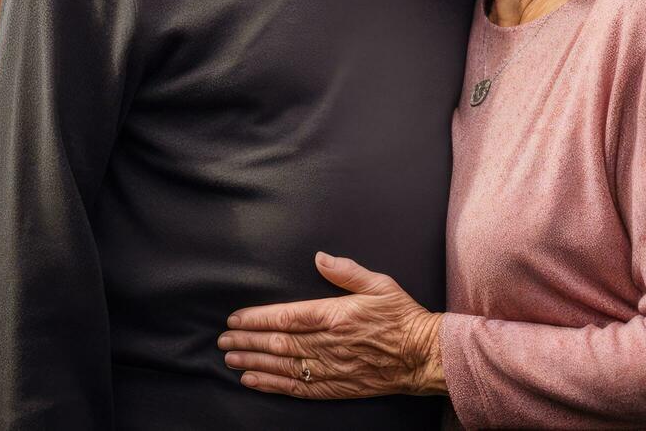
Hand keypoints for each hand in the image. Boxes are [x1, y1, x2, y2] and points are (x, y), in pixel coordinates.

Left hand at [217, 252, 444, 398]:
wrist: (423, 356)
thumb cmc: (402, 317)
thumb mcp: (379, 283)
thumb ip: (346, 271)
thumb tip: (320, 257)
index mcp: (335, 315)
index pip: (286, 316)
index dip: (257, 318)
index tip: (235, 319)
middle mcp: (328, 344)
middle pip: (278, 342)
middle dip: (247, 341)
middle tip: (222, 340)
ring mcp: (331, 368)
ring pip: (283, 365)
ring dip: (253, 362)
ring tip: (230, 358)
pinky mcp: (336, 387)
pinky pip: (297, 387)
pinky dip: (272, 384)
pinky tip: (254, 380)